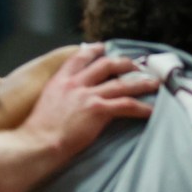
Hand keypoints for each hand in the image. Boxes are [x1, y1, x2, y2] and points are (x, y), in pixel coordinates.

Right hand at [21, 44, 159, 159]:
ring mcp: (88, 95)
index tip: (104, 48)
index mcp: (60, 80)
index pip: (80, 57)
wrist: (37, 144)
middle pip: (106, 64)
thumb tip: (67, 98)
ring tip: (155, 83)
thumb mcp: (45, 102)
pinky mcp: (98, 110)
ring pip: (122, 83)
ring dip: (141, 82)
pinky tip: (152, 110)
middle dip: (124, 63)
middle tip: (136, 64)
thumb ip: (58, 94)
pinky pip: (126, 105)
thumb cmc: (38, 131)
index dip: (94, 50)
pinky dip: (142, 107)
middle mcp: (76, 83)